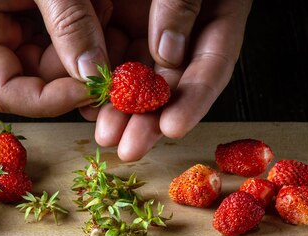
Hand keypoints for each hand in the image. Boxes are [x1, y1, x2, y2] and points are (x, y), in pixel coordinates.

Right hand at [0, 0, 112, 116]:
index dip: (50, 100)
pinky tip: (98, 9)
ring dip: (86, 48)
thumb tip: (93, 73)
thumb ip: (70, 22)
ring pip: (54, 67)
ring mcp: (3, 35)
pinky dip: (85, 35)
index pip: (6, 92)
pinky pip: (60, 47)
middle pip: (35, 81)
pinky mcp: (26, 27)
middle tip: (112, 40)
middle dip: (77, 68)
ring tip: (102, 8)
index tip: (93, 88)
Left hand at [86, 0, 252, 160]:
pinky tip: (88, 105)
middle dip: (150, 117)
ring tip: (106, 135)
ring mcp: (153, 25)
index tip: (172, 127)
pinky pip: (112, 57)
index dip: (195, 98)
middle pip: (173, 80)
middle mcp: (187, 23)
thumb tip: (168, 52)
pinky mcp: (121, 21)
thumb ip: (180, 2)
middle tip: (130, 148)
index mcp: (219, 6)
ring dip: (122, 108)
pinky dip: (102, 85)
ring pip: (140, 75)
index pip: (215, 61)